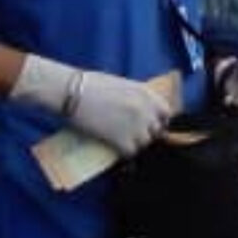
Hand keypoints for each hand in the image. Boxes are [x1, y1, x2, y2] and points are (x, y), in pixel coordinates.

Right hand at [11, 55, 177, 157]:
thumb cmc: (91, 84)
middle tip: (132, 135)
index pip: (166, 113)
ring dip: (135, 144)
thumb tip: (142, 112)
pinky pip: (131, 152)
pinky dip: (124, 153)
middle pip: (156, 130)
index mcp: (147, 93)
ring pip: (145, 143)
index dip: (158, 121)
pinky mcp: (121, 138)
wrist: (71, 91)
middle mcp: (146, 109)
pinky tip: (116, 149)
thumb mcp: (123, 85)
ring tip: (122, 142)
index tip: (149, 125)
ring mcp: (135, 125)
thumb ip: (137, 98)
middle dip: (146, 133)